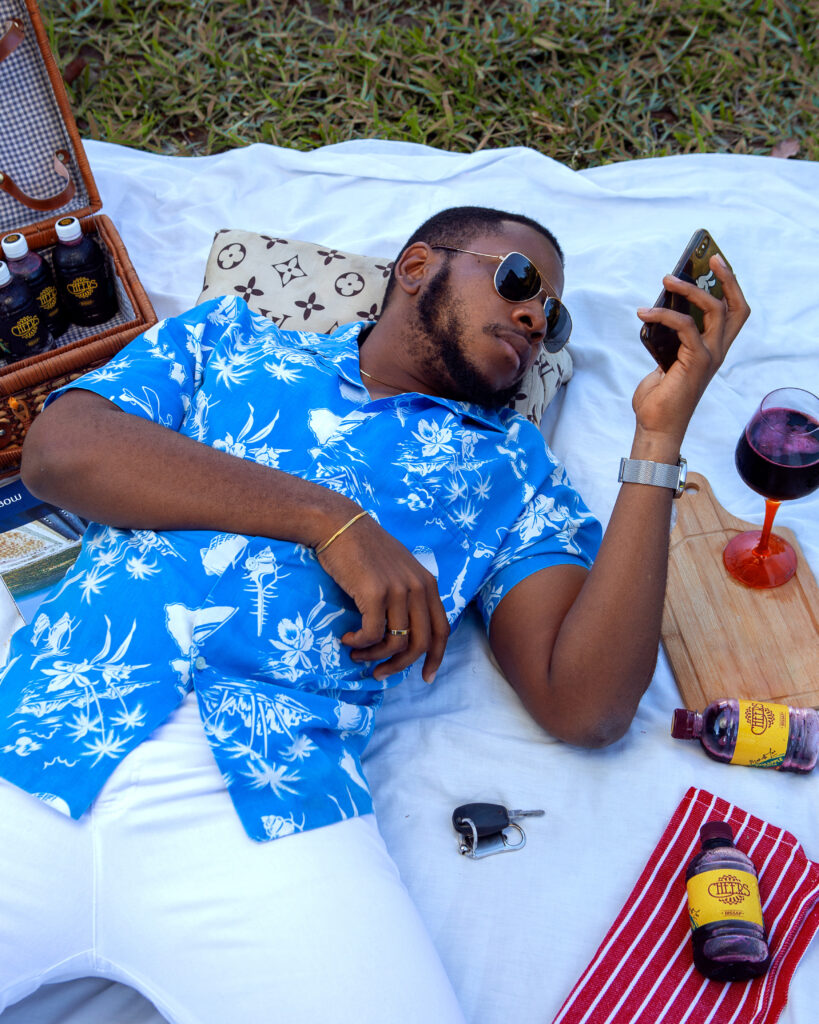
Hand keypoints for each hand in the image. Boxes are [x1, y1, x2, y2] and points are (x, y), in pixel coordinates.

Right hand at [315, 513, 449, 682]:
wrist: (339, 525)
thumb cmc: (364, 549)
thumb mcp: (398, 569)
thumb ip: (408, 594)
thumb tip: (404, 632)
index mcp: (427, 584)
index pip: (442, 630)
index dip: (435, 657)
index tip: (425, 677)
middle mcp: (418, 588)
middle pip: (421, 643)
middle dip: (400, 666)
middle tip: (380, 673)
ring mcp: (398, 590)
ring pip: (396, 643)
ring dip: (374, 656)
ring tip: (357, 654)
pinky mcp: (374, 593)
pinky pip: (372, 634)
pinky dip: (359, 643)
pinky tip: (346, 638)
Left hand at [634, 254, 749, 449]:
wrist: (655, 425)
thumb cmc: (658, 398)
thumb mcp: (664, 360)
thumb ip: (668, 340)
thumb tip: (659, 314)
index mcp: (713, 350)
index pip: (733, 313)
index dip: (730, 287)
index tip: (715, 264)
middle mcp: (717, 351)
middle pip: (735, 307)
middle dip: (726, 278)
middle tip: (708, 258)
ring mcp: (710, 356)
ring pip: (714, 310)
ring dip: (690, 290)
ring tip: (667, 280)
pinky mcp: (696, 361)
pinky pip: (685, 326)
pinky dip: (665, 315)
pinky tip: (645, 313)